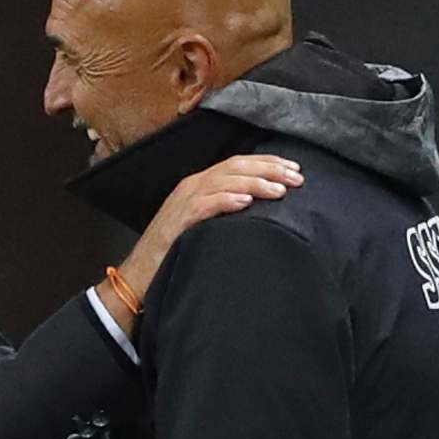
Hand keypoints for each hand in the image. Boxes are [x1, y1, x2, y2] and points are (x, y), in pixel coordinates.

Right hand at [95, 155, 304, 333]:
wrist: (140, 274)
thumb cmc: (176, 252)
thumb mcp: (206, 224)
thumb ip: (227, 210)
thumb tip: (262, 208)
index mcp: (199, 184)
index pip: (238, 164)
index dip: (267, 163)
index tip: (295, 170)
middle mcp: (191, 186)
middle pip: (235, 167)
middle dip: (269, 169)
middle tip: (297, 178)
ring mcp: (183, 202)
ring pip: (223, 181)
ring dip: (254, 184)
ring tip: (279, 190)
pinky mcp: (178, 221)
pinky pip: (204, 205)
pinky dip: (226, 200)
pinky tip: (246, 203)